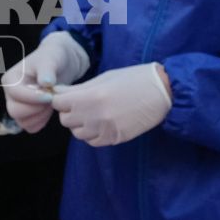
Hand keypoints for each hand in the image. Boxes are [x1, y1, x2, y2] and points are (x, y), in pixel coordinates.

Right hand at [0, 32, 90, 132]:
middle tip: (51, 98)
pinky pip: (30, 127)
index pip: (16, 94)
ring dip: (40, 115)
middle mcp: (10, 94)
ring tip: (51, 103)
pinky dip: (41, 121)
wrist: (61, 65)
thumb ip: (47, 70)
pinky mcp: (26, 115)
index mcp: (10, 79)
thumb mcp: (50, 59)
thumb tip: (45, 83)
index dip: (33, 98)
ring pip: (22, 121)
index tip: (50, 95)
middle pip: (15, 111)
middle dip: (36, 108)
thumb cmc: (53, 58)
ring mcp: (16, 106)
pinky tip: (49, 110)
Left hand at [50, 63, 172, 146]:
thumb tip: (57, 91)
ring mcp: (105, 129)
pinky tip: (101, 124)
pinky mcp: (115, 139)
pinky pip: (92, 142)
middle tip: (80, 105)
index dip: (60, 99)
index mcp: (90, 96)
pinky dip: (92, 135)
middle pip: (65, 120)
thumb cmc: (133, 79)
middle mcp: (95, 115)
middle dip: (69, 112)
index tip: (66, 97)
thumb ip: (79, 88)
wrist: (162, 91)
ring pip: (77, 133)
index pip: (58, 103)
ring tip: (92, 114)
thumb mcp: (103, 78)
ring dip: (80, 125)